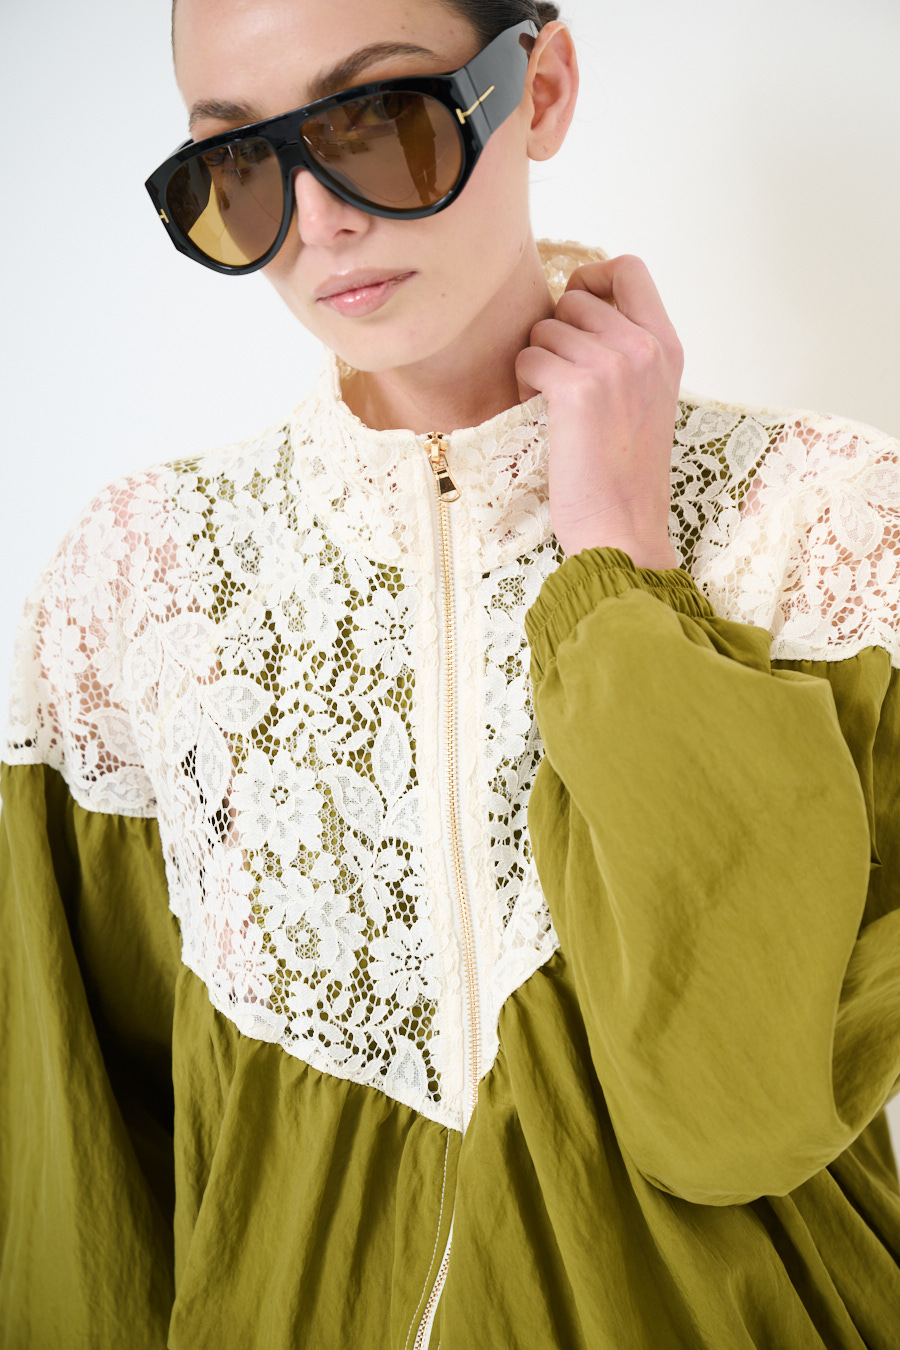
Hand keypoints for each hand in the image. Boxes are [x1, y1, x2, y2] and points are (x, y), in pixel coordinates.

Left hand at [516, 255, 683, 568]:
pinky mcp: (576, 388)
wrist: (622, 527)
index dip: (592, 277)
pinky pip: (527, 359)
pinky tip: (542, 417)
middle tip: (561, 381)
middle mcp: (644, 347)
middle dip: (556, 336)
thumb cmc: (625, 474)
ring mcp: (612, 364)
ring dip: (538, 365)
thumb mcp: (646, 399)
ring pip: (544, 330)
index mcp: (667, 346)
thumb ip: (627, 352)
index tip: (577, 307)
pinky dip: (523, 386)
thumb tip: (576, 310)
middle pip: (573, 300)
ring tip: (555, 408)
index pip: (629, 269)